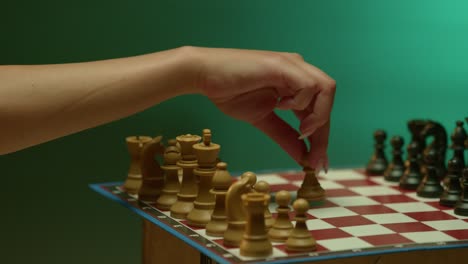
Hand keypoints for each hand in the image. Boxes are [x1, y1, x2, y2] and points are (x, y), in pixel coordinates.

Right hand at [193, 47, 335, 169]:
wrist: (205, 75)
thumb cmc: (230, 92)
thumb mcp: (262, 119)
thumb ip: (283, 136)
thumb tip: (302, 157)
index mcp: (294, 84)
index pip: (318, 111)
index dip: (321, 138)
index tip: (317, 163)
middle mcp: (298, 71)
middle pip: (327, 102)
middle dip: (323, 134)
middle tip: (314, 159)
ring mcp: (292, 66)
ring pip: (326, 89)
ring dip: (318, 116)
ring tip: (301, 131)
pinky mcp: (282, 65)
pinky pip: (309, 85)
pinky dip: (301, 102)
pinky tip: (282, 107)